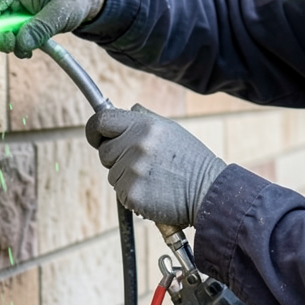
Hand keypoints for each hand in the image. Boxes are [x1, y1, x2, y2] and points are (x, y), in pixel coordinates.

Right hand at [0, 0, 104, 56]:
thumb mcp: (60, 13)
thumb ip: (41, 27)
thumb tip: (22, 43)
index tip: (11, 45)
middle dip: (4, 40)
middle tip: (22, 50)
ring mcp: (10, 3)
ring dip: (11, 44)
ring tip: (30, 50)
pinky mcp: (14, 14)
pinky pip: (7, 32)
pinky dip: (16, 43)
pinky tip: (29, 46)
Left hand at [86, 104, 225, 227]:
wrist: (209, 192)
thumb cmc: (191, 160)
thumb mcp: (171, 130)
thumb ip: (146, 119)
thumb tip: (129, 108)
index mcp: (145, 125)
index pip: (102, 120)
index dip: (95, 130)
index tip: (97, 137)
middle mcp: (137, 144)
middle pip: (104, 152)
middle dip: (116, 158)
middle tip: (141, 164)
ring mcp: (134, 170)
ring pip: (112, 174)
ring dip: (126, 178)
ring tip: (153, 179)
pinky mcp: (132, 194)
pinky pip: (120, 193)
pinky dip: (132, 196)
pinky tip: (153, 192)